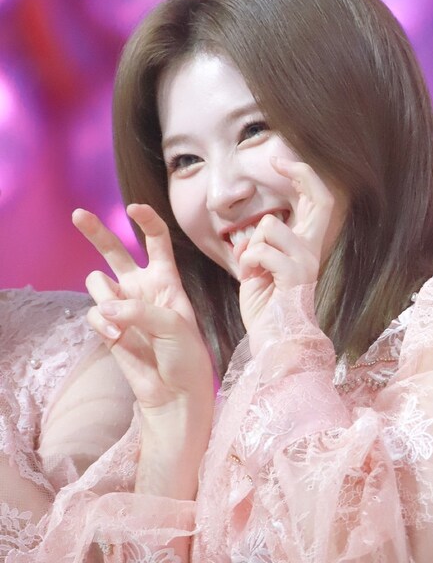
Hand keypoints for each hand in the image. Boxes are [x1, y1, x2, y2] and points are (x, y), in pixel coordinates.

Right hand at [72, 204, 213, 415]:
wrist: (176, 393)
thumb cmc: (186, 356)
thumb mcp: (174, 325)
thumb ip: (139, 310)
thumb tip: (104, 306)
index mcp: (167, 280)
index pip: (157, 241)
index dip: (147, 221)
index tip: (134, 208)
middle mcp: (142, 288)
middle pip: (116, 251)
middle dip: (97, 232)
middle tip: (78, 214)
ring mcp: (122, 307)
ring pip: (98, 282)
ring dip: (105, 296)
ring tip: (121, 320)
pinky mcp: (107, 327)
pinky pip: (93, 312)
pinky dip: (101, 322)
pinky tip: (115, 337)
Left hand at [236, 157, 335, 340]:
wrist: (275, 342)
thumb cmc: (266, 308)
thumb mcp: (259, 269)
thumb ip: (259, 246)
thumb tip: (249, 233)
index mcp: (305, 247)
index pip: (316, 202)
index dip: (303, 176)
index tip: (280, 161)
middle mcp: (312, 250)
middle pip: (322, 198)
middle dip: (299, 174)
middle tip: (277, 162)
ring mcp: (306, 262)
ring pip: (271, 225)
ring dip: (250, 246)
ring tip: (251, 270)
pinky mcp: (295, 275)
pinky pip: (261, 251)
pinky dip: (247, 264)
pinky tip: (251, 280)